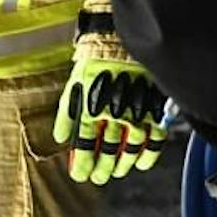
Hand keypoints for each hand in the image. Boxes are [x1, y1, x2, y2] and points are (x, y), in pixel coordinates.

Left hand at [52, 48, 167, 183]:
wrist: (124, 38)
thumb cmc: (95, 62)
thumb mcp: (73, 87)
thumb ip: (66, 115)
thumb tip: (61, 140)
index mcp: (91, 110)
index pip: (85, 146)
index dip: (82, 165)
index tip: (81, 176)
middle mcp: (114, 113)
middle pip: (108, 151)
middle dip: (103, 168)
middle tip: (99, 178)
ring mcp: (136, 109)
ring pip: (130, 146)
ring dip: (123, 163)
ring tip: (118, 172)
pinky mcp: (154, 103)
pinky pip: (155, 133)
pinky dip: (149, 151)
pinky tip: (142, 162)